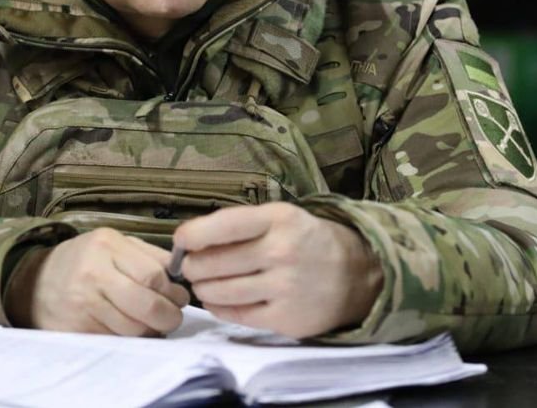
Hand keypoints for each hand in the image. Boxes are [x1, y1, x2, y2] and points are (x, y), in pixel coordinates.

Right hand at [3, 228, 188, 335]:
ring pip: (134, 328)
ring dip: (150, 331)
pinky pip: (116, 340)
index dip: (174, 292)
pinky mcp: (77, 330)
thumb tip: (182, 276)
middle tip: (172, 317)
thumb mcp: (113, 244)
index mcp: (107, 246)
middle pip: (148, 305)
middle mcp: (93, 274)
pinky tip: (128, 329)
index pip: (154, 275)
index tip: (180, 298)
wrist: (34, 283)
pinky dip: (129, 339)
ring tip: (151, 323)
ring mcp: (83, 304)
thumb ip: (148, 256)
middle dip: (169, 317)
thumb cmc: (84, 261)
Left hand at [172, 203, 382, 337]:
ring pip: (219, 291)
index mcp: (278, 219)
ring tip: (203, 283)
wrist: (355, 274)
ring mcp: (284, 288)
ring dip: (203, 288)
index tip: (180, 240)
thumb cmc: (307, 241)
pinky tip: (219, 300)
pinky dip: (219, 307)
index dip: (192, 234)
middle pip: (213, 263)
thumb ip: (240, 225)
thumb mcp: (281, 218)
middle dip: (193, 266)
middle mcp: (281, 251)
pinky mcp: (285, 318)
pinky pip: (236, 315)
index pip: (222, 225)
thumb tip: (190, 239)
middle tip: (190, 266)